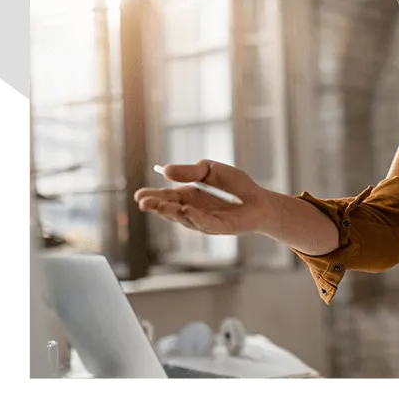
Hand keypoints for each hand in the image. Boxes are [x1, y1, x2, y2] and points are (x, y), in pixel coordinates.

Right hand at [134, 160, 268, 235]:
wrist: (259, 200)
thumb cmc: (235, 185)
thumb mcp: (210, 170)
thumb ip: (190, 171)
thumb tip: (166, 170)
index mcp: (187, 196)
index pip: (165, 197)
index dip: (152, 196)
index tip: (138, 195)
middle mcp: (192, 211)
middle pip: (170, 210)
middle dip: (156, 206)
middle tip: (143, 203)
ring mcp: (204, 221)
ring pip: (184, 218)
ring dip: (172, 212)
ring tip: (160, 206)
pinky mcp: (219, 227)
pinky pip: (205, 223)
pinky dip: (195, 217)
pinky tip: (186, 211)